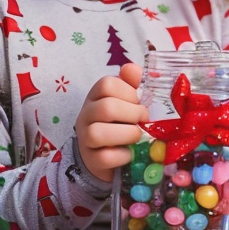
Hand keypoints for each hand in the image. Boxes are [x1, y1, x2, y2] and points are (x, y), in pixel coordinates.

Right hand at [75, 63, 146, 182]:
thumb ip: (131, 83)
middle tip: (143, 119)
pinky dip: (122, 155)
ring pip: (98, 133)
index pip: (107, 84)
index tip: (139, 101)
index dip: (128, 91)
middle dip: (132, 113)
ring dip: (126, 134)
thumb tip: (134, 69)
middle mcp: (86, 115)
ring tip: (137, 136)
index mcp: (96, 96)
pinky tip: (130, 153)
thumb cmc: (119, 122)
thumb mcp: (126, 101)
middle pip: (106, 107)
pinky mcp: (91, 160)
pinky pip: (104, 157)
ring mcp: (85, 138)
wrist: (104, 155)